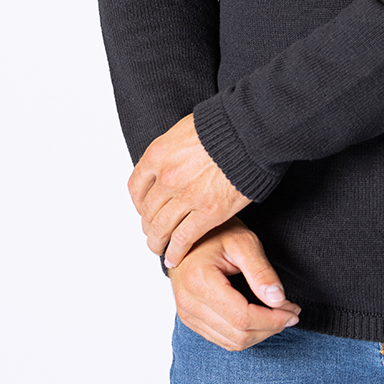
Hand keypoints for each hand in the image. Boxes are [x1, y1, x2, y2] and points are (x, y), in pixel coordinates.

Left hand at [128, 113, 251, 267]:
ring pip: (161, 229)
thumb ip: (173, 149)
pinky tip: (174, 256)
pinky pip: (183, 239)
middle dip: (148, 225)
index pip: (136, 187)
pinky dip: (176, 251)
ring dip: (157, 242)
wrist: (248, 132)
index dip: (139, 202)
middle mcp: (167, 177)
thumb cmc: (223, 127)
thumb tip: (172, 159)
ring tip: (160, 248)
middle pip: (148, 211)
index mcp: (159, 154)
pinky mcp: (208, 212)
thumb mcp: (185, 129)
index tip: (145, 208)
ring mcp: (186, 196)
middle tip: (153, 231)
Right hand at [168, 220, 301, 350]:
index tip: (293, 311)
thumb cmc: (216, 232)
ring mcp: (186, 313)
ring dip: (259, 334)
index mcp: (200, 281)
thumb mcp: (244, 241)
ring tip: (278, 316)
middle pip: (238, 335)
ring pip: (231, 342)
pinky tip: (259, 319)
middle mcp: (188, 302)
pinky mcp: (189, 318)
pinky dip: (244, 334)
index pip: (242, 317)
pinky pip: (221, 339)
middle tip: (290, 313)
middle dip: (270, 328)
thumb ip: (261, 271)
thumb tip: (278, 300)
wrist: (190, 232)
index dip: (273, 319)